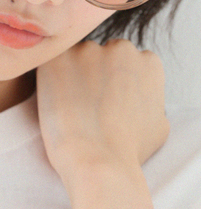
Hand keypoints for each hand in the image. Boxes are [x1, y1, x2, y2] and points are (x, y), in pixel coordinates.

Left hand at [36, 39, 169, 189]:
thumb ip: (150, 99)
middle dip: (92, 73)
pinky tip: (53, 101)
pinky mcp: (58, 58)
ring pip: (75, 58)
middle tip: (84, 102)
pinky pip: (51, 63)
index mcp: (147, 62)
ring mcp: (88, 50)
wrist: (97, 159)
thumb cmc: (129, 150)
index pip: (126, 61)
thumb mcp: (159, 123)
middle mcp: (120, 48)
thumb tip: (140, 97)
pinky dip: (49, 79)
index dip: (113, 81)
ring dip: (70, 74)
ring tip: (68, 105)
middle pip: (100, 54)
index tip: (105, 99)